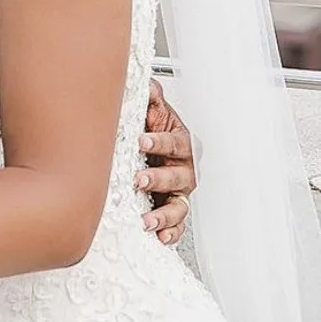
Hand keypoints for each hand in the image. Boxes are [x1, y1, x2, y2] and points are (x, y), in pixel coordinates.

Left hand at [136, 79, 195, 245]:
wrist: (145, 147)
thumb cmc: (147, 129)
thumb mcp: (149, 110)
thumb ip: (149, 97)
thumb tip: (147, 84)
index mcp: (178, 142)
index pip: (173, 141)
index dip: (158, 141)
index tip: (141, 140)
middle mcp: (182, 168)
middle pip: (177, 176)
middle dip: (157, 178)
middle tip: (138, 179)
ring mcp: (178, 191)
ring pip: (178, 204)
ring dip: (164, 214)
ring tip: (147, 220)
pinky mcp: (171, 210)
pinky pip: (176, 225)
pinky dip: (170, 232)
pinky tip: (159, 237)